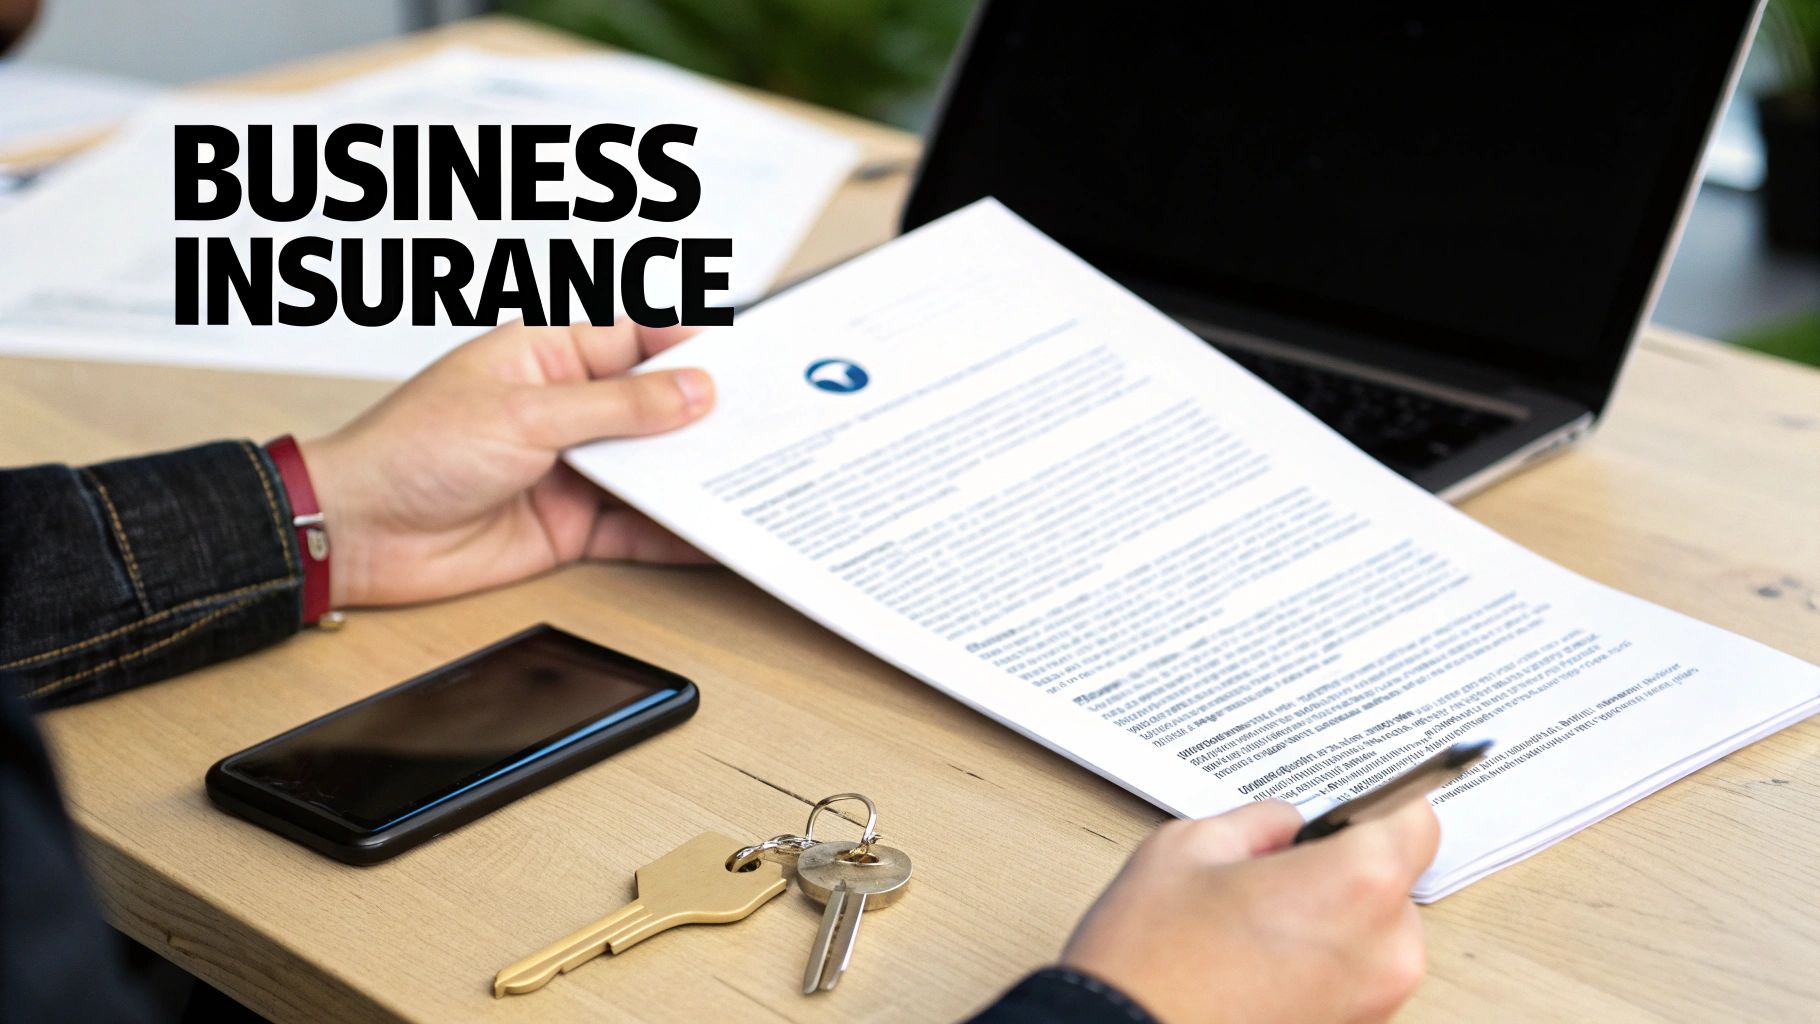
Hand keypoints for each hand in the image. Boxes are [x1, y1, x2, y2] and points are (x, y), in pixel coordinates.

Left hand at [299, 319, 715, 606]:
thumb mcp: (525, 416)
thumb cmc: (410, 451)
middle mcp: (566, 408)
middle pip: (656, 406)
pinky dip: (677, 533)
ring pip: (655, 468)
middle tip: (767, 423)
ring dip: (698, 475)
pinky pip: (639, 527)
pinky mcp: (572, 525)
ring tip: (756, 477)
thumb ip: (616, 408)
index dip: (689, 346)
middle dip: (707, 415)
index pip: (636, 337)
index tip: (744, 360)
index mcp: (548, 353)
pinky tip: (715, 534)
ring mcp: (572, 467)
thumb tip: (691, 391)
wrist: (358, 533)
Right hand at [1061, 797, 1439, 1023]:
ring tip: (1255, 927)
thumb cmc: (1150, 960)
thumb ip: (1257, 824)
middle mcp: (1383, 952)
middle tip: (1274, 874)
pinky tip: (1258, 965)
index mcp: (1356, 885)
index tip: (1356, 809)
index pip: (1415, 822)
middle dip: (1342, 871)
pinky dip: (1319, 967)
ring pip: (1372, 936)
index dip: (1380, 808)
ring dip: (1332, 923)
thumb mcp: (1188, 847)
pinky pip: (1353, 981)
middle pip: (1392, 884)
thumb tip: (1284, 828)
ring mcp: (1373, 1006)